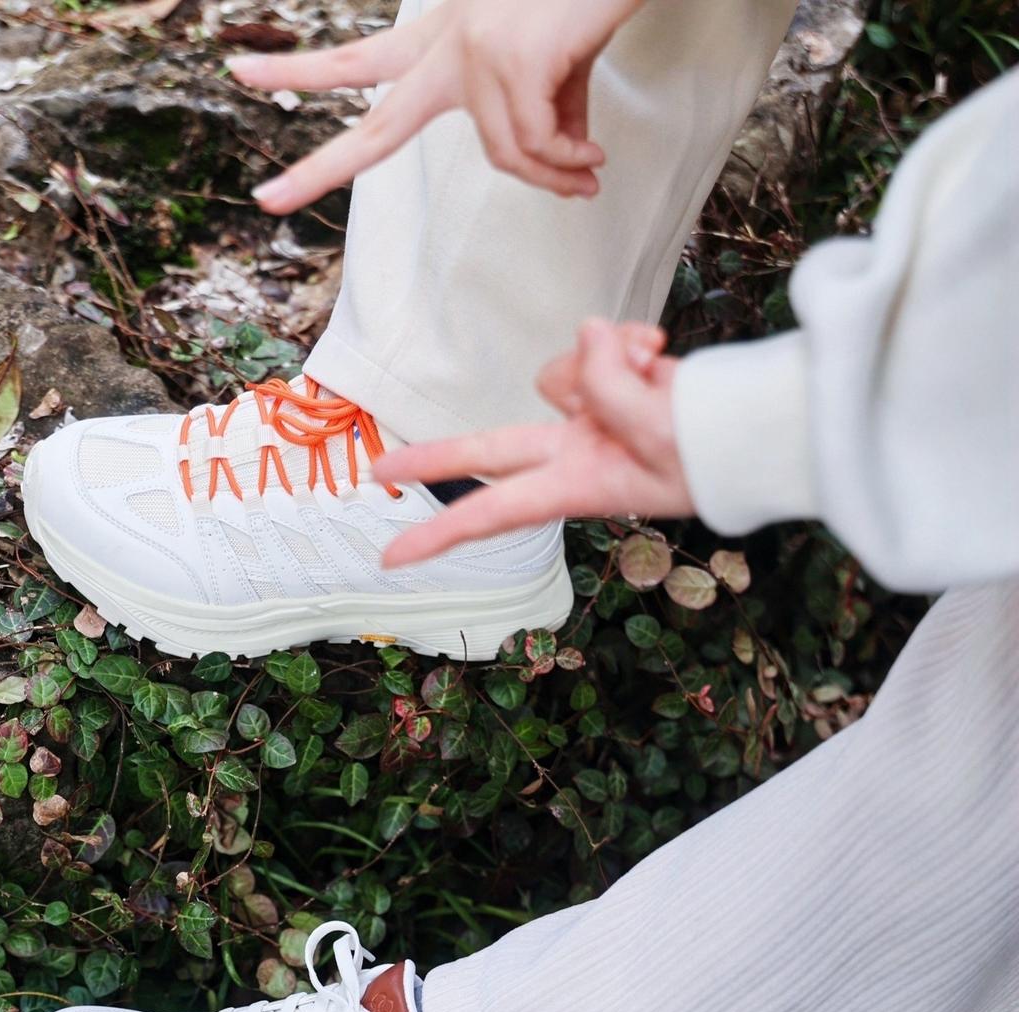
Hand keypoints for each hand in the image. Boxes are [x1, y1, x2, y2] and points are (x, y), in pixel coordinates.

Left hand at [231, 0, 645, 211]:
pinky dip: (568, 163)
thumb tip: (565, 177)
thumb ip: (541, 126)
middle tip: (264, 201)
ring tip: (589, 173)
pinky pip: (534, 146)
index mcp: (441, 36)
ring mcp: (475, 51)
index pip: (360, 62)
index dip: (304, 73)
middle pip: (374, 123)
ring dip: (553, 175)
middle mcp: (447, 42)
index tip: (242, 73)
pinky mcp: (512, 60)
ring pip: (506, 156)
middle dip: (316, 167)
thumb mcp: (556, 77)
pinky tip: (595, 161)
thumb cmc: (586, 8)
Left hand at [371, 318, 693, 565]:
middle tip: (376, 471)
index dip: (440, 533)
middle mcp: (571, 455)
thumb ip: (607, 383)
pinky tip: (662, 354)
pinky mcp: (609, 383)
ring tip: (657, 371)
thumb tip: (587, 334)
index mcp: (575, 486)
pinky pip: (597, 344)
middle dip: (436, 458)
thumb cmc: (710, 450)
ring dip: (606, 363)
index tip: (391, 559)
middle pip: (488, 450)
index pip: (493, 510)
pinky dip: (630, 345)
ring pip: (559, 371)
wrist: (753, 426)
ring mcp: (589, 417)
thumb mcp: (657, 428)